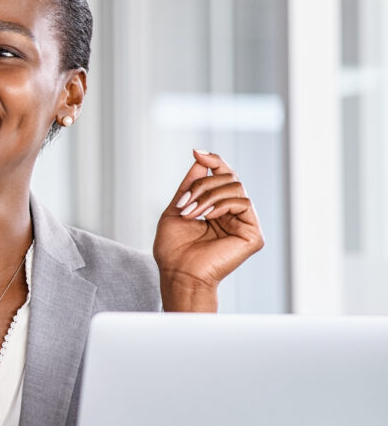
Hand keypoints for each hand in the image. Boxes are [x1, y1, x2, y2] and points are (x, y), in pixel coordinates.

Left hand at [153, 149, 264, 310]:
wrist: (178, 273)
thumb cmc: (174, 249)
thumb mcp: (177, 209)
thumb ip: (189, 185)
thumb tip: (200, 159)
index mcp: (217, 208)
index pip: (222, 176)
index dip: (213, 161)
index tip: (196, 152)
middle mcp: (233, 214)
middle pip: (228, 177)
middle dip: (202, 185)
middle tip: (185, 204)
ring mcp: (244, 223)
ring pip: (235, 187)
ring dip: (208, 196)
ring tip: (191, 213)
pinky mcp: (252, 234)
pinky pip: (243, 203)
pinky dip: (222, 204)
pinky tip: (207, 216)